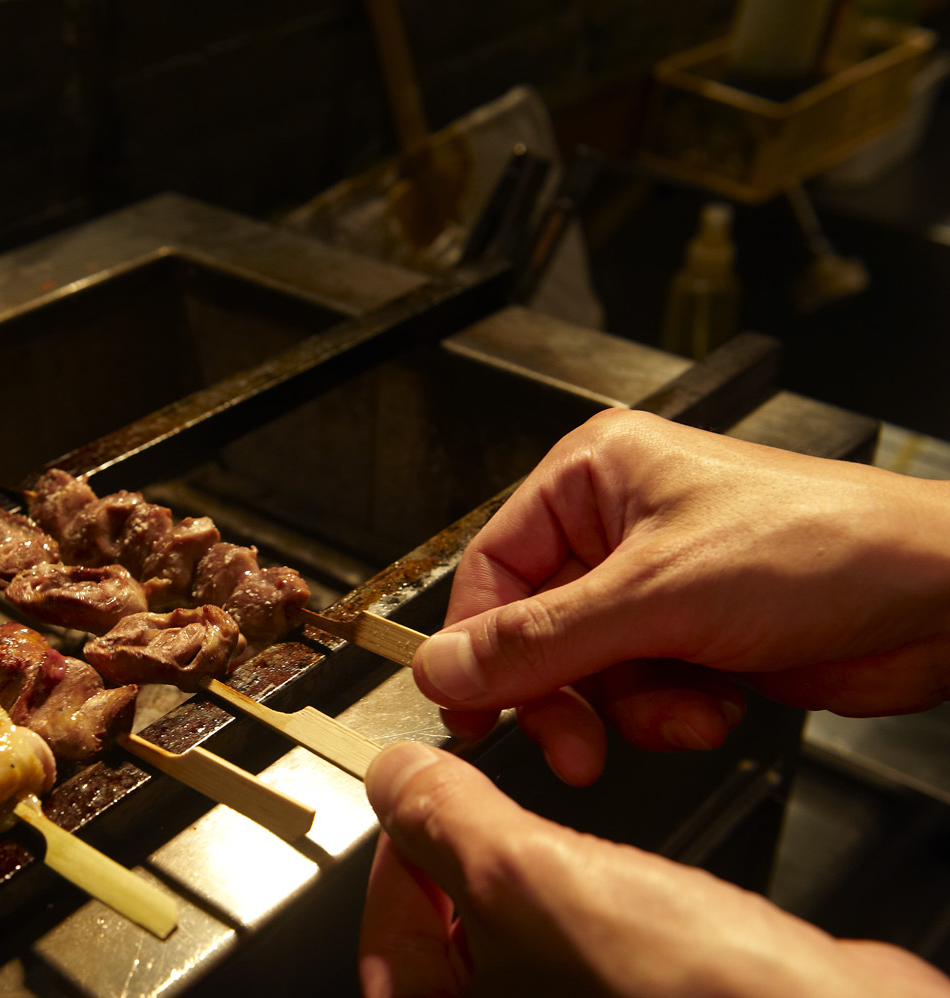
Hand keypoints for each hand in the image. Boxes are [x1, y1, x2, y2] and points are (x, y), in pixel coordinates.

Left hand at [359, 740, 949, 997]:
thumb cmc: (684, 994)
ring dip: (544, 869)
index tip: (430, 791)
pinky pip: (589, 940)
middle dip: (479, 852)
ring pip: (526, 927)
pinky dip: (600, 897)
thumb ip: (443, 816)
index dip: (407, 841)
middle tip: (497, 800)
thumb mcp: (524, 873)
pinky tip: (629, 886)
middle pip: (452, 927)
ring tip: (569, 845)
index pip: (388, 925)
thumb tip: (395, 774)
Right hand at [415, 409, 949, 783]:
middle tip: (572, 746)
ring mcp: (657, 583)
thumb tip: (443, 667)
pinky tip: (715, 705)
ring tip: (683, 711)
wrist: (942, 600)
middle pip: (536, 630)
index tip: (468, 709)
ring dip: (628, 709)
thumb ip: (538, 641)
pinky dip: (668, 714)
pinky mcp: (693, 634)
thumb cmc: (825, 548)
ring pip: (587, 672)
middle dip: (561, 693)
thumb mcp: (656, 596)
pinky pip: (638, 692)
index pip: (492, 569)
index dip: (475, 646)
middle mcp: (616, 525)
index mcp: (593, 477)